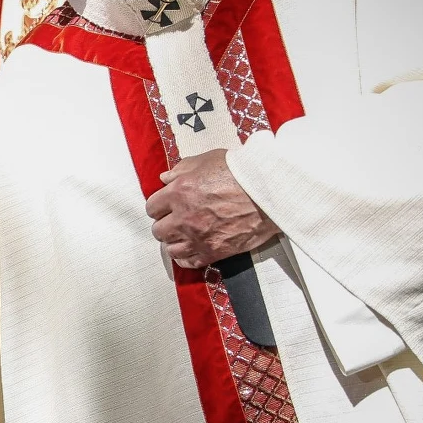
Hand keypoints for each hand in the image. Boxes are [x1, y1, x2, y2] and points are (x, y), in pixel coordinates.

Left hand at [144, 149, 278, 268]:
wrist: (270, 191)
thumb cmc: (242, 172)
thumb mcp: (208, 160)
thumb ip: (182, 169)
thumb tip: (165, 178)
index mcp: (179, 192)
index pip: (152, 207)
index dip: (159, 206)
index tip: (166, 206)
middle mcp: (184, 217)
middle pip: (158, 230)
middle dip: (165, 224)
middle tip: (175, 220)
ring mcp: (198, 237)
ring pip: (170, 248)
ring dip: (174, 242)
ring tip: (183, 235)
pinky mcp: (213, 251)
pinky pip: (189, 262)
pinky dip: (187, 257)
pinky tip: (191, 249)